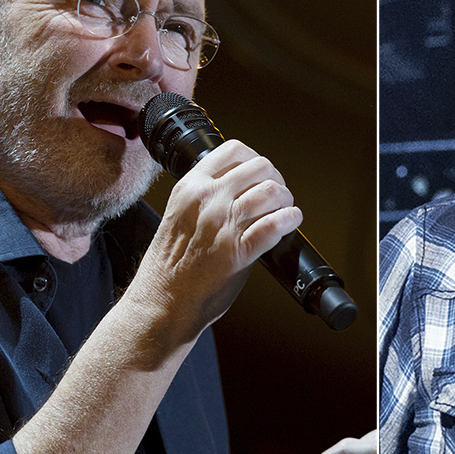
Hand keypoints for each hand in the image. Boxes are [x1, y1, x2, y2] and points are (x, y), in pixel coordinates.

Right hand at [129, 137, 302, 341]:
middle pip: (259, 167)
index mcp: (190, 188)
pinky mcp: (238, 251)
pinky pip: (275, 224)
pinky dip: (290, 220)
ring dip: (285, 199)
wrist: (163, 302)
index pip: (232, 150)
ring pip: (271, 192)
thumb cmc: (169, 267)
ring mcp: (223, 225)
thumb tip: (239, 191)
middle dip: (275, 179)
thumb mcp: (178, 217)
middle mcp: (208, 200)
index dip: (254, 159)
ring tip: (285, 209)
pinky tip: (291, 222)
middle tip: (277, 195)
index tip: (259, 174)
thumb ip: (204, 200)